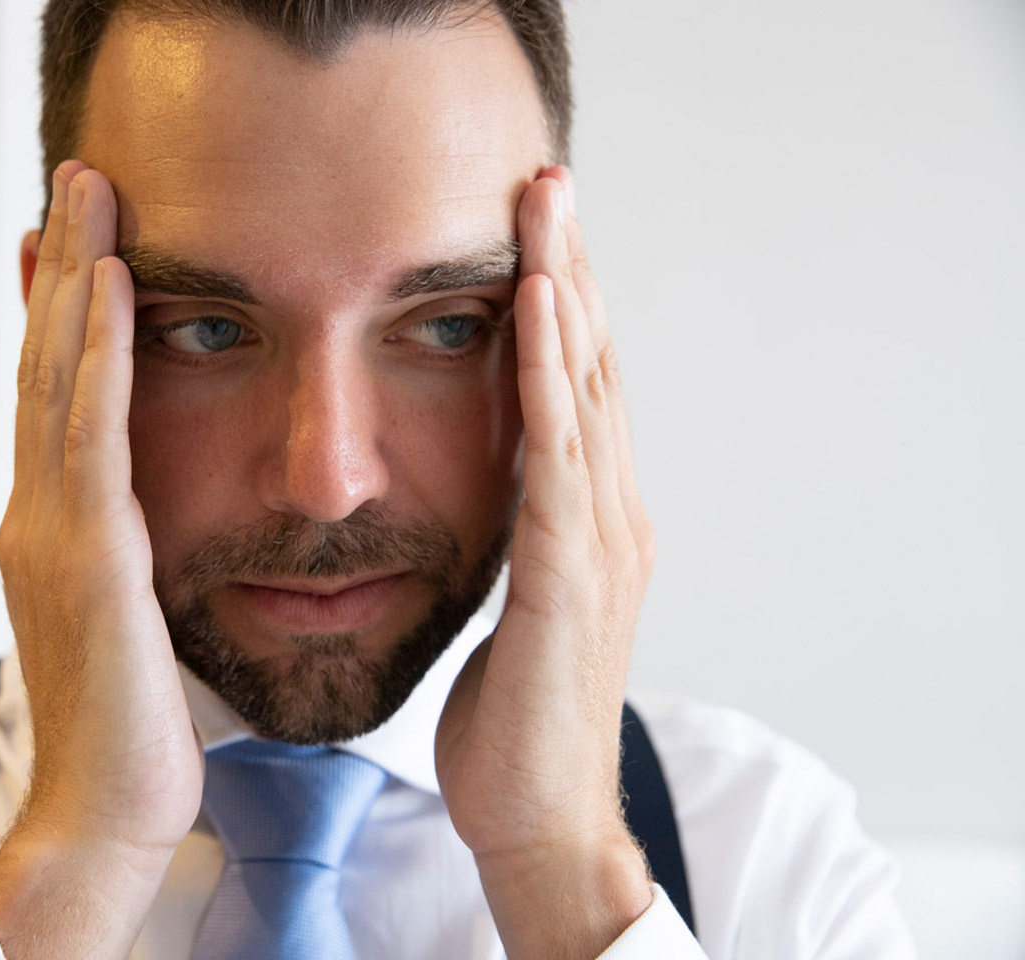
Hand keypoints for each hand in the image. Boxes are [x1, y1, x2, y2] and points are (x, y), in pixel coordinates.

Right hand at [0, 162, 202, 957]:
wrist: (104, 809)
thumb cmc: (130, 722)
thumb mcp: (124, 614)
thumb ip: (123, 551)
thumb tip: (144, 514)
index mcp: (53, 527)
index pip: (55, 396)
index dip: (61, 311)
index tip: (75, 238)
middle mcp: (39, 514)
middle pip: (45, 365)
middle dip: (59, 266)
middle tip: (76, 177)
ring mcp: (55, 531)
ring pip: (59, 379)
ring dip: (74, 279)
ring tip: (87, 194)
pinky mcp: (91, 557)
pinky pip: (95, 435)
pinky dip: (99, 355)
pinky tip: (112, 288)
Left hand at [435, 167, 654, 957]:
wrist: (537, 816)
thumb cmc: (514, 718)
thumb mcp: (509, 605)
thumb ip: (514, 539)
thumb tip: (490, 491)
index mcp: (587, 522)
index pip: (577, 389)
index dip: (561, 303)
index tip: (533, 225)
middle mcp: (608, 516)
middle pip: (592, 367)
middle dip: (570, 269)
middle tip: (547, 180)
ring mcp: (599, 542)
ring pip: (585, 390)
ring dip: (565, 292)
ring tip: (546, 208)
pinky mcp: (569, 575)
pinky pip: (557, 453)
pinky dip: (551, 374)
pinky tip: (536, 307)